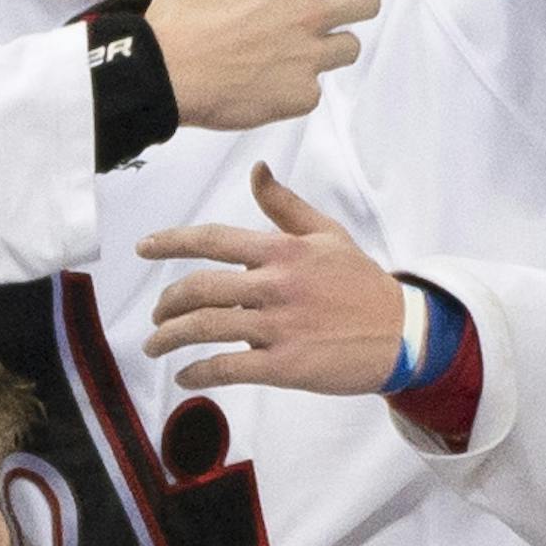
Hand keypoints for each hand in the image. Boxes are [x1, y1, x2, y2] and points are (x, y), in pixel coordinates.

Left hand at [139, 163, 401, 391]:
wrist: (402, 333)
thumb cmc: (362, 284)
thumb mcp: (328, 234)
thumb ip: (284, 205)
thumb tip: (257, 169)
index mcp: (283, 251)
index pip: (213, 240)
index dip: (170, 242)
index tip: (143, 248)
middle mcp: (275, 285)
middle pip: (200, 289)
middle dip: (167, 304)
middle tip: (156, 317)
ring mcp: (279, 327)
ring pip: (206, 328)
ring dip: (170, 338)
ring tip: (156, 346)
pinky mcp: (285, 365)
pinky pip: (228, 368)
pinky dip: (199, 373)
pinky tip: (187, 376)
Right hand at [147, 0, 378, 132]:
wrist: (164, 75)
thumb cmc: (177, 17)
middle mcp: (308, 14)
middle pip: (367, 3)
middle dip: (356, 3)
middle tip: (337, 11)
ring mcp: (309, 58)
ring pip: (350, 48)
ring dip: (330, 47)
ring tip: (300, 51)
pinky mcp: (301, 95)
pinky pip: (316, 89)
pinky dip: (297, 86)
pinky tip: (269, 82)